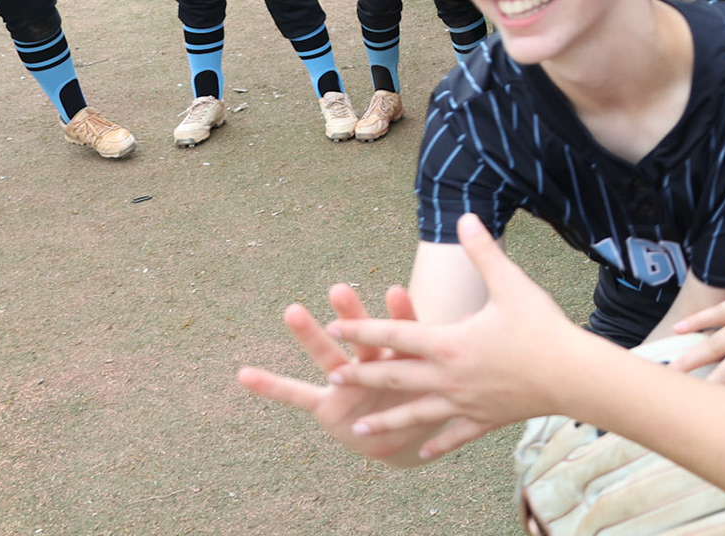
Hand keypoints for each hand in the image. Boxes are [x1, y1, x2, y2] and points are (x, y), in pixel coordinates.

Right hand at [235, 283, 443, 466]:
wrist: (409, 435)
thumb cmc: (429, 399)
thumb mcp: (446, 381)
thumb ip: (456, 353)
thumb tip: (480, 314)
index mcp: (405, 357)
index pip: (405, 332)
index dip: (401, 315)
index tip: (394, 291)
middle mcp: (373, 365)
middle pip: (363, 337)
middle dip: (353, 316)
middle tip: (339, 288)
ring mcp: (347, 383)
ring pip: (328, 356)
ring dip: (311, 335)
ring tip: (292, 309)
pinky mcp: (327, 405)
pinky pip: (296, 395)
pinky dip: (271, 386)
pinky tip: (244, 374)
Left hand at [323, 214, 605, 459]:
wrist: (571, 375)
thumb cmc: (541, 327)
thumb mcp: (511, 283)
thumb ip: (483, 252)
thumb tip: (465, 218)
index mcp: (449, 342)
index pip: (396, 333)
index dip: (363, 329)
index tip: (333, 327)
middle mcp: (448, 376)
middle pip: (395, 375)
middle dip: (362, 375)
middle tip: (331, 377)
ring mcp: (465, 402)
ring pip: (416, 414)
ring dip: (386, 421)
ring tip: (359, 429)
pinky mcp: (484, 420)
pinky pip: (454, 435)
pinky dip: (436, 444)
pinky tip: (420, 455)